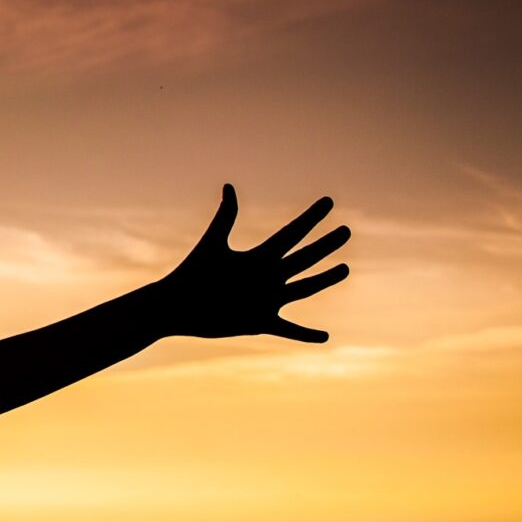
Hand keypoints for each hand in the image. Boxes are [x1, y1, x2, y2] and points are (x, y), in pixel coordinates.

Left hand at [151, 183, 350, 342]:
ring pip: (304, 289)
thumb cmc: (190, 274)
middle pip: (304, 258)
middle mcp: (267, 277)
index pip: (292, 233)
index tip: (329, 201)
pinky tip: (324, 336)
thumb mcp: (213, 244)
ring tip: (345, 270)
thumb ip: (225, 217)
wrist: (175, 307)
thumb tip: (229, 185)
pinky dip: (306, 335)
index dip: (311, 217)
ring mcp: (266, 300)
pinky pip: (289, 330)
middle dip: (325, 245)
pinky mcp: (259, 322)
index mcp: (258, 257)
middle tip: (346, 230)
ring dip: (324, 280)